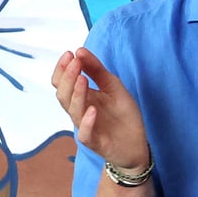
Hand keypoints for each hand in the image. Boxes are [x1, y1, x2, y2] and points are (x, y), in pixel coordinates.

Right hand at [51, 48, 147, 170]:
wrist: (136, 145)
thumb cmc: (123, 116)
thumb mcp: (114, 87)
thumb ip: (97, 71)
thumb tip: (80, 51)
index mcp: (82, 98)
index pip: (61, 83)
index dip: (62, 69)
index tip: (69, 53)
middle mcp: (80, 112)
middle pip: (63, 95)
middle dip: (67, 78)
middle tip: (75, 62)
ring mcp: (86, 127)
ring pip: (73, 111)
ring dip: (76, 94)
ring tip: (82, 79)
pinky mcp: (96, 142)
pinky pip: (85, 134)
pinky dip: (87, 122)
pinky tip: (93, 110)